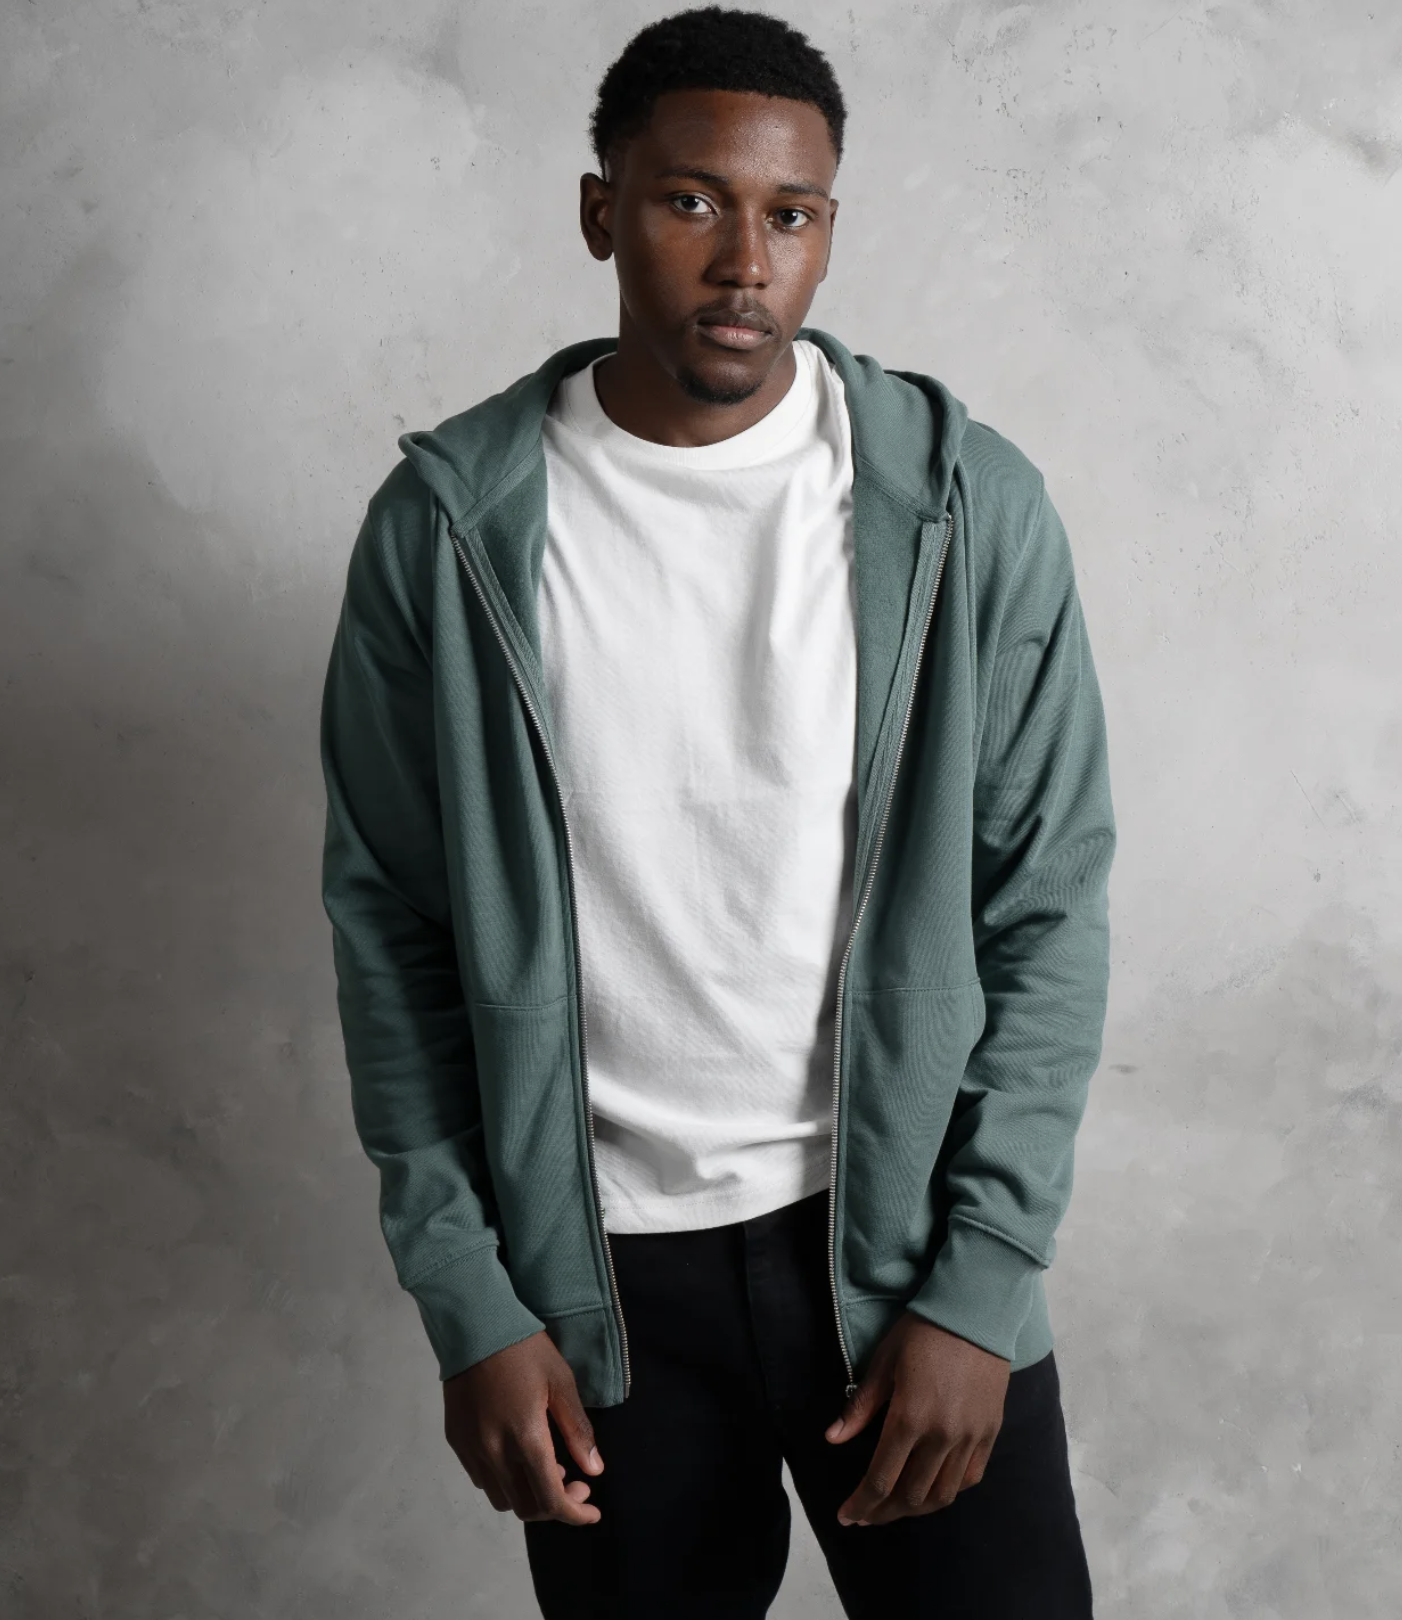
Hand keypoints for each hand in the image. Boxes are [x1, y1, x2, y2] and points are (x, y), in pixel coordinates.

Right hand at [443, 1330, 604, 1524]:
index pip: (550, 1499)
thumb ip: (577, 1430)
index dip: (575, 1513)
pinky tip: (518, 1454)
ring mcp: (471, 1449)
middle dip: (555, 1505)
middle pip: (525, 1507)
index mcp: (525, 1438)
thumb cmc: (524, 1349)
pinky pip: (482, 1478)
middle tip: (575, 1482)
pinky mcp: (457, 1440)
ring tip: (547, 1465)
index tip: (592, 1510)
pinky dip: (506, 1480)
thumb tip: (594, 1470)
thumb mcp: (561, 1382)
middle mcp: (494, 1452)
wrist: (475, 1326)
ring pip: (501, 1498)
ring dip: (528, 1494)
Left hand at [824, 1312, 1008, 1526]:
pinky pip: (969, 1478)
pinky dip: (948, 1491)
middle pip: (910, 1495)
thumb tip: (832, 1438)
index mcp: (909, 1418)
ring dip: (915, 1508)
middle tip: (866, 1514)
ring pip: (942, 1495)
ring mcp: (970, 1437)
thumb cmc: (921, 1331)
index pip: (881, 1479)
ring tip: (895, 1507)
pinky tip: (932, 1490)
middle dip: (884, 1511)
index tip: (846, 1516)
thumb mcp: (883, 1363)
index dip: (862, 1503)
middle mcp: (942, 1436)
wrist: (975, 1310)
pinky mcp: (990, 1432)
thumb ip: (860, 1407)